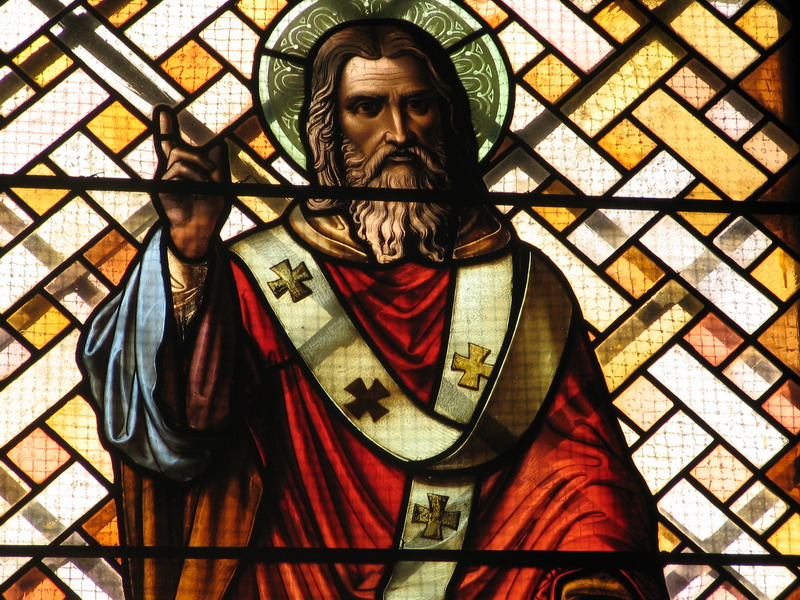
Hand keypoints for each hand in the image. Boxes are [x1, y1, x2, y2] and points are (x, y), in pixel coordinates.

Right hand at [153, 106, 229, 258]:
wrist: (200, 229)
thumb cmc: (208, 209)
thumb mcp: (218, 184)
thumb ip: (216, 165)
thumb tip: (218, 144)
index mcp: (182, 168)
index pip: (170, 143)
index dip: (165, 126)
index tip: (163, 110)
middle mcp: (170, 170)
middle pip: (170, 144)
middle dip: (183, 143)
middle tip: (211, 169)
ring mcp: (165, 178)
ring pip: (178, 156)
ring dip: (199, 165)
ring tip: (209, 183)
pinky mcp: (161, 186)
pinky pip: (177, 169)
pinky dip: (194, 176)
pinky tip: (201, 189)